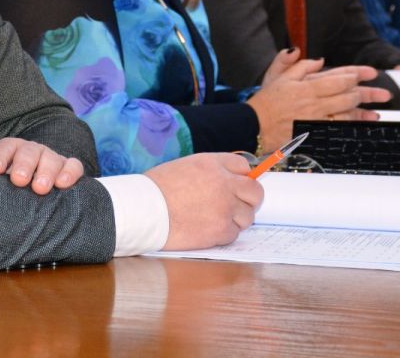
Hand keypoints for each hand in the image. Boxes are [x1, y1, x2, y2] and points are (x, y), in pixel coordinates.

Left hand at [0, 137, 84, 194]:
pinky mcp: (69, 168)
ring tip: (40, 188)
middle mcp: (32, 152)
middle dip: (23, 164)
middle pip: (28, 151)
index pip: (5, 148)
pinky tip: (63, 184)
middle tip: (19, 179)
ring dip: (46, 171)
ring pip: (51, 158)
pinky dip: (70, 172)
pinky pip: (74, 165)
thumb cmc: (8, 194)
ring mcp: (51, 158)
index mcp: (11, 152)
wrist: (31, 199)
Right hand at [145, 152, 262, 249]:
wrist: (143, 210)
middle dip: (249, 200)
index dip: (242, 178)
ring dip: (235, 220)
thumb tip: (230, 180)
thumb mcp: (185, 167)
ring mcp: (225, 207)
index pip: (244, 167)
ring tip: (214, 220)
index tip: (238, 186)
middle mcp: (224, 183)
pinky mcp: (220, 229)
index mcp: (213, 164)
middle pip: (255, 192)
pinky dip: (223, 235)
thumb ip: (211, 171)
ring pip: (247, 216)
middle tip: (237, 207)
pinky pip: (234, 234)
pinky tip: (205, 230)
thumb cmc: (156, 189)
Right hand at [247, 57, 391, 152]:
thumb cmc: (266, 101)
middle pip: (346, 97)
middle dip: (367, 94)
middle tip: (383, 93)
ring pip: (344, 115)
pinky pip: (335, 130)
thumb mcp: (279, 76)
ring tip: (377, 113)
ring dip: (363, 114)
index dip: (356, 75)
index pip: (337, 79)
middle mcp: (313, 103)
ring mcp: (314, 120)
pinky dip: (349, 128)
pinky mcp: (312, 133)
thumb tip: (320, 60)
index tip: (369, 74)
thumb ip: (298, 64)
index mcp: (306, 87)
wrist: (253, 126)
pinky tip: (360, 127)